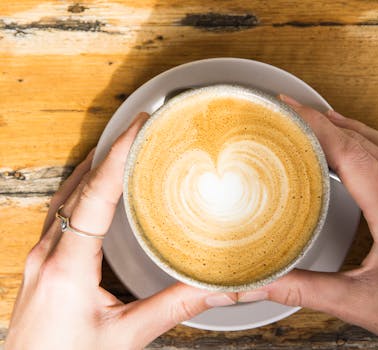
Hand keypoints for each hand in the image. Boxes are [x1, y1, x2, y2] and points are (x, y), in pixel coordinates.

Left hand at [6, 113, 236, 349]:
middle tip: (141, 128)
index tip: (139, 126)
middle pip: (80, 185)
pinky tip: (99, 188)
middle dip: (111, 151)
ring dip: (96, 167)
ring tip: (124, 147)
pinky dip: (84, 189)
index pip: (96, 195)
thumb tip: (217, 288)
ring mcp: (41, 256)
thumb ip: (173, 308)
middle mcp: (48, 252)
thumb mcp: (125, 338)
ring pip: (68, 195)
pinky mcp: (44, 263)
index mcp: (67, 266)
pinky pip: (62, 212)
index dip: (119, 156)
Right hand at [239, 96, 377, 348]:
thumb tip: (260, 284)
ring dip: (347, 127)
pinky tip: (355, 140)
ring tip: (316, 118)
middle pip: (363, 142)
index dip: (315, 127)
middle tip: (292, 111)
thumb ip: (302, 290)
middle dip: (323, 121)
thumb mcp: (359, 304)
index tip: (290, 110)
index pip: (349, 153)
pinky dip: (369, 141)